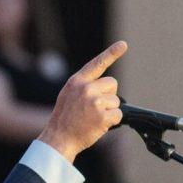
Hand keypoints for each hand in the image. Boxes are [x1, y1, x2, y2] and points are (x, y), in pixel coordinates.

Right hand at [38, 41, 126, 163]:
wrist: (59, 138)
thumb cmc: (65, 118)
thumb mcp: (68, 95)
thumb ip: (83, 86)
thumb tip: (103, 85)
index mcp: (77, 81)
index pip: (97, 64)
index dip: (112, 53)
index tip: (123, 44)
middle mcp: (86, 89)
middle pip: (112, 83)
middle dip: (109, 95)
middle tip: (95, 107)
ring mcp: (95, 102)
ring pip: (116, 101)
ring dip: (109, 110)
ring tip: (93, 118)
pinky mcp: (102, 116)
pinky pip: (118, 114)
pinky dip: (112, 121)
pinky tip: (99, 125)